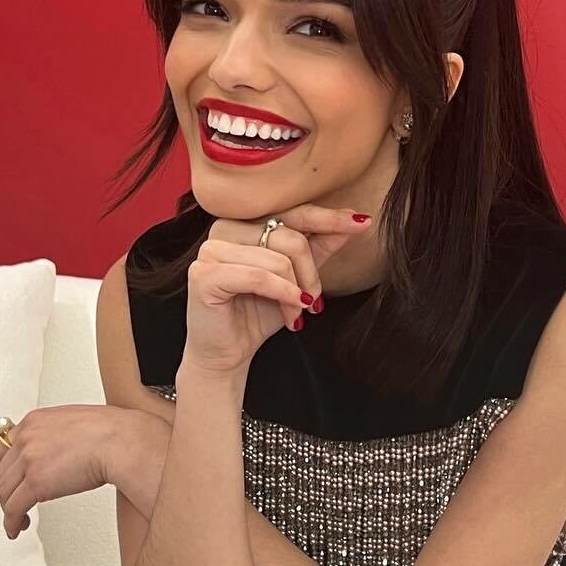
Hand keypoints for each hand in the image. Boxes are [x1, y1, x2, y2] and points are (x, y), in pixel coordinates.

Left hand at [0, 403, 122, 540]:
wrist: (121, 442)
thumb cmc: (111, 433)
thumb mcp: (74, 421)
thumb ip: (56, 433)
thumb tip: (55, 450)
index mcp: (34, 421)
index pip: (3, 447)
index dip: (4, 469)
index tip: (10, 480)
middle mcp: (27, 438)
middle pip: (0, 472)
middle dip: (5, 491)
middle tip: (15, 503)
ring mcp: (29, 460)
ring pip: (4, 492)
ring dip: (8, 509)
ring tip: (19, 519)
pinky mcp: (36, 482)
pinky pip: (13, 508)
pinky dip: (11, 522)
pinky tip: (16, 528)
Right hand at [181, 204, 372, 377]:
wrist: (227, 352)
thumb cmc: (257, 312)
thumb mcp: (297, 277)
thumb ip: (319, 246)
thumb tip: (354, 219)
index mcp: (244, 221)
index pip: (293, 212)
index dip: (328, 219)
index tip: (361, 222)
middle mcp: (224, 228)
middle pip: (289, 237)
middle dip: (310, 274)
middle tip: (314, 302)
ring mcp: (210, 249)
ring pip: (276, 259)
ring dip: (296, 293)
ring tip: (297, 314)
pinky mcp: (204, 274)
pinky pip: (258, 277)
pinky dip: (283, 295)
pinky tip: (293, 313)